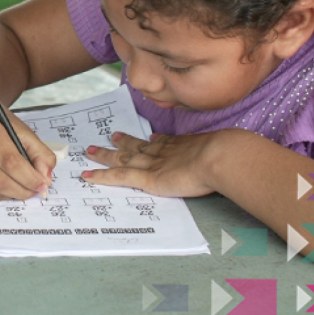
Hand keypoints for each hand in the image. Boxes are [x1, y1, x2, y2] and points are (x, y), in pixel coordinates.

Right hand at [0, 106, 53, 201]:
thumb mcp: (22, 129)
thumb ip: (40, 152)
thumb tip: (45, 178)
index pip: (10, 160)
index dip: (29, 177)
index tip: (43, 183)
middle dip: (22, 190)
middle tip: (36, 190)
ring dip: (13, 194)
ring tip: (24, 187)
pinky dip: (1, 193)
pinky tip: (8, 183)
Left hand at [81, 130, 220, 197]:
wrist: (218, 157)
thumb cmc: (225, 156)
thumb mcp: (221, 150)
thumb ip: (217, 152)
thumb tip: (224, 149)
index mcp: (180, 146)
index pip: (162, 142)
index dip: (152, 141)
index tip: (147, 138)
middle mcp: (162, 152)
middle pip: (137, 146)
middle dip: (123, 142)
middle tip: (111, 136)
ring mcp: (152, 164)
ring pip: (122, 159)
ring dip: (105, 155)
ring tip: (91, 151)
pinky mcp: (146, 178)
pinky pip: (118, 177)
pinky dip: (102, 176)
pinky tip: (88, 176)